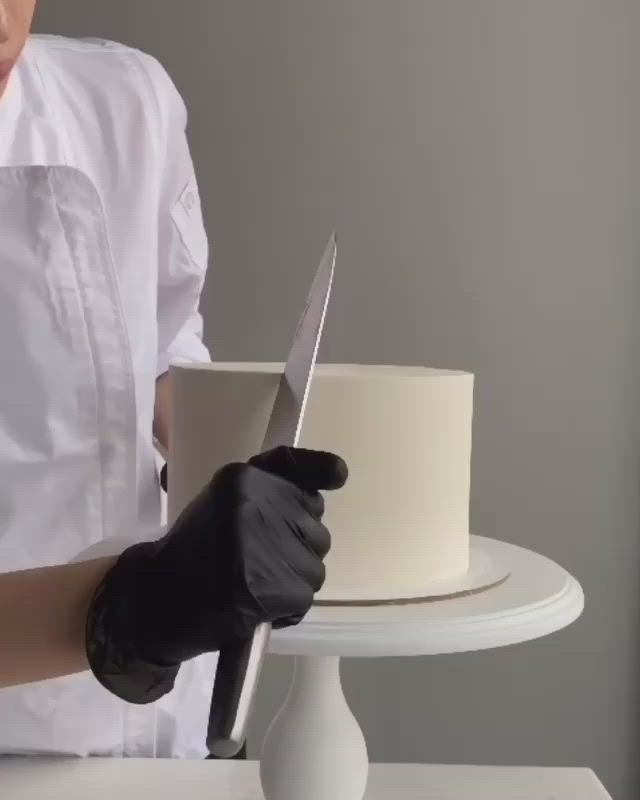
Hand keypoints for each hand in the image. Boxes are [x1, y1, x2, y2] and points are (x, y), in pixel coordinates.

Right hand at [86, 446, 346, 702]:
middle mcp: (255, 503)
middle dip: (297, 546)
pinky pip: (304, 597)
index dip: (321, 474)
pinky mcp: (268, 587)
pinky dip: (287, 610)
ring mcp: (262, 546)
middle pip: (314, 526)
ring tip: (256, 587)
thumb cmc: (192, 551)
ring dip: (293, 581)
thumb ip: (269, 488)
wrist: (153, 602)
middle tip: (259, 561)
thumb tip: (338, 474)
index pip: (301, 471)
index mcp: (242, 478)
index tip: (337, 478)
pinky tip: (258, 609)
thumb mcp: (223, 502)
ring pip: (314, 565)